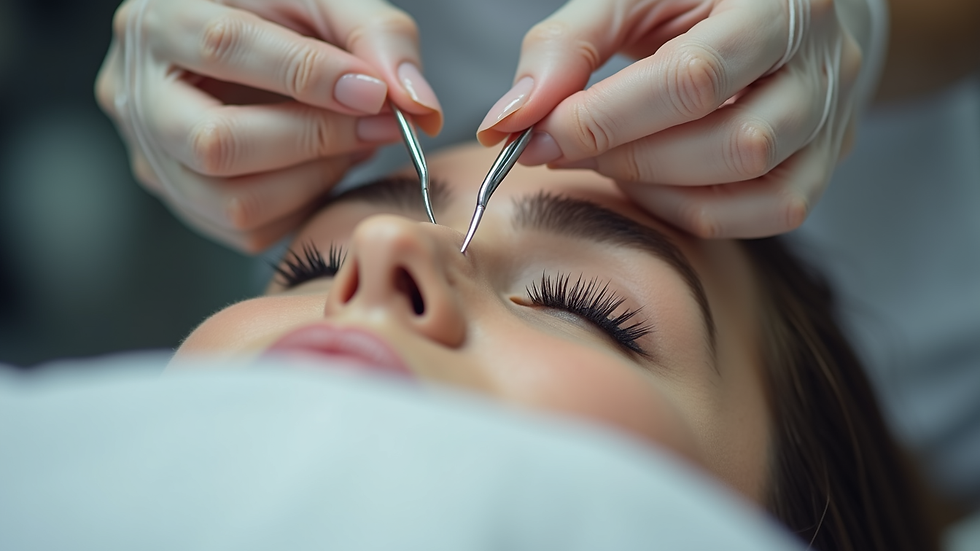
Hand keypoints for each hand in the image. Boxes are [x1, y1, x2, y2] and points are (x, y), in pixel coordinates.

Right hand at [96, 0, 441, 251]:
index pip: (224, 47)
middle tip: (381, 126)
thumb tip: (416, 103)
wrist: (253, 45)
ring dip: (313, 180)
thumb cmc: (285, 16)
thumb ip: (375, 35)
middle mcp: (136, 92)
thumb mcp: (326, 1)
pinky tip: (323, 166)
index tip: (375, 92)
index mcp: (161, 18)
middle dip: (314, 140)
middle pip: (215, 142)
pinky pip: (246, 229)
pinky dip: (302, 204)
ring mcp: (151, 155)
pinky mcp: (181, 198)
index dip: (307, 76)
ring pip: (230, 201)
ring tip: (354, 143)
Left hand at [477, 0, 864, 237]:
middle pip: (730, 140)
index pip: (691, 78)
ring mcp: (833, 116)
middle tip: (558, 150)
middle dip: (625, 156)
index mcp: (776, 0)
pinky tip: (650, 184)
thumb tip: (509, 119)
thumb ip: (568, 45)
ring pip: (752, 181)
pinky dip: (696, 211)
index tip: (532, 137)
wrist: (788, 4)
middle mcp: (822, 60)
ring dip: (655, 187)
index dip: (603, 120)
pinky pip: (770, 211)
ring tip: (600, 160)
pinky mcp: (827, 160)